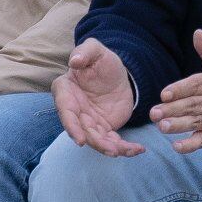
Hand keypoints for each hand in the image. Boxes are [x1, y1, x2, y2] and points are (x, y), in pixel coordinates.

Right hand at [53, 38, 143, 157]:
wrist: (118, 73)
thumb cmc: (101, 60)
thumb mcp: (95, 50)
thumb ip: (84, 51)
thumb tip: (74, 61)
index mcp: (65, 91)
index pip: (65, 111)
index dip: (72, 127)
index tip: (80, 140)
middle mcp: (74, 110)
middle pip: (82, 131)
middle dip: (96, 142)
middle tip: (111, 150)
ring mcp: (88, 121)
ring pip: (97, 139)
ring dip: (110, 148)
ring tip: (126, 151)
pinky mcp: (104, 128)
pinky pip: (112, 141)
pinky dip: (123, 147)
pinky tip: (137, 149)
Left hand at [151, 30, 201, 153]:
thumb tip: (197, 33)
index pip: (197, 85)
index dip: (179, 89)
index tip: (164, 94)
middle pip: (194, 104)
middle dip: (172, 109)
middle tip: (154, 113)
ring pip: (197, 122)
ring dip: (178, 125)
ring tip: (162, 127)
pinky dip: (190, 145)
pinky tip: (176, 146)